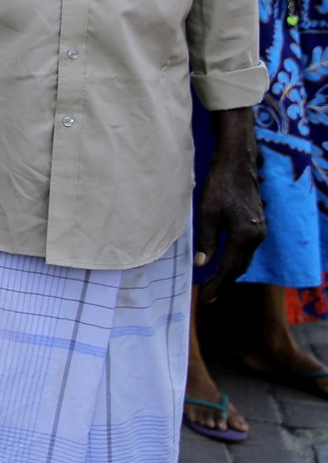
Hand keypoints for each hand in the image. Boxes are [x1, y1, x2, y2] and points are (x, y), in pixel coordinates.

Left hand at [196, 162, 266, 294]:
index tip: (205, 297)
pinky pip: (245, 250)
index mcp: (246, 235)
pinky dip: (234, 260)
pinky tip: (223, 264)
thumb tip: (202, 264)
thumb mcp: (208, 213)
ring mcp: (260, 231)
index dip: (217, 284)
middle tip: (207, 296)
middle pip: (240, 267)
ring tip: (213, 285)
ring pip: (244, 259)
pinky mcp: (256, 226)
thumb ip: (207, 240)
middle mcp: (257, 236)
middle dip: (223, 282)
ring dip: (229, 273)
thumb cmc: (219, 186)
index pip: (230, 267)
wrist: (237, 165)